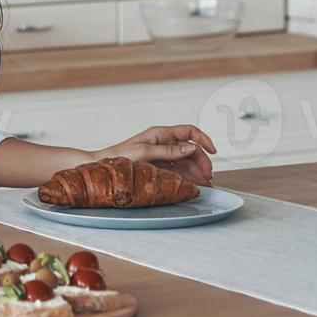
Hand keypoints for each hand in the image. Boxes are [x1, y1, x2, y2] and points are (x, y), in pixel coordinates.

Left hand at [94, 125, 216, 186]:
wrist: (102, 167)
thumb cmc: (119, 156)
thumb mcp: (145, 152)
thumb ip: (168, 150)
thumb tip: (190, 148)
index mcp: (160, 134)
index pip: (189, 131)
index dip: (203, 139)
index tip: (214, 151)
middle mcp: (163, 143)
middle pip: (190, 150)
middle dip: (202, 162)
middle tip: (209, 177)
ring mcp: (162, 155)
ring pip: (186, 162)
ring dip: (197, 172)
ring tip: (205, 184)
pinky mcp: (159, 167)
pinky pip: (177, 170)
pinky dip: (187, 177)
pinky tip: (193, 185)